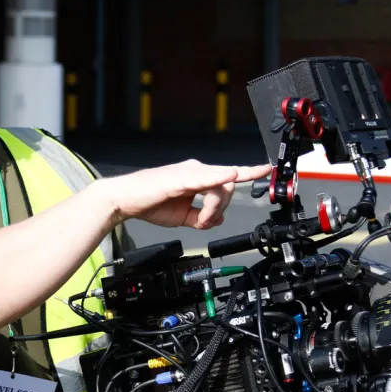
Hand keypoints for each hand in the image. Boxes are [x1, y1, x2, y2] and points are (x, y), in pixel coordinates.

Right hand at [101, 159, 270, 228]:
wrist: (124, 201)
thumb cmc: (149, 204)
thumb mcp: (182, 217)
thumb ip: (202, 217)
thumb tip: (220, 218)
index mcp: (197, 177)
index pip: (229, 175)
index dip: (249, 172)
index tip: (266, 168)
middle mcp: (196, 170)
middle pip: (228, 188)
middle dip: (221, 210)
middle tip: (203, 223)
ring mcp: (190, 172)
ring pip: (220, 189)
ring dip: (213, 210)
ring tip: (198, 221)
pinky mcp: (181, 177)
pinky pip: (206, 179)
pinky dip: (219, 178)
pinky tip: (230, 175)